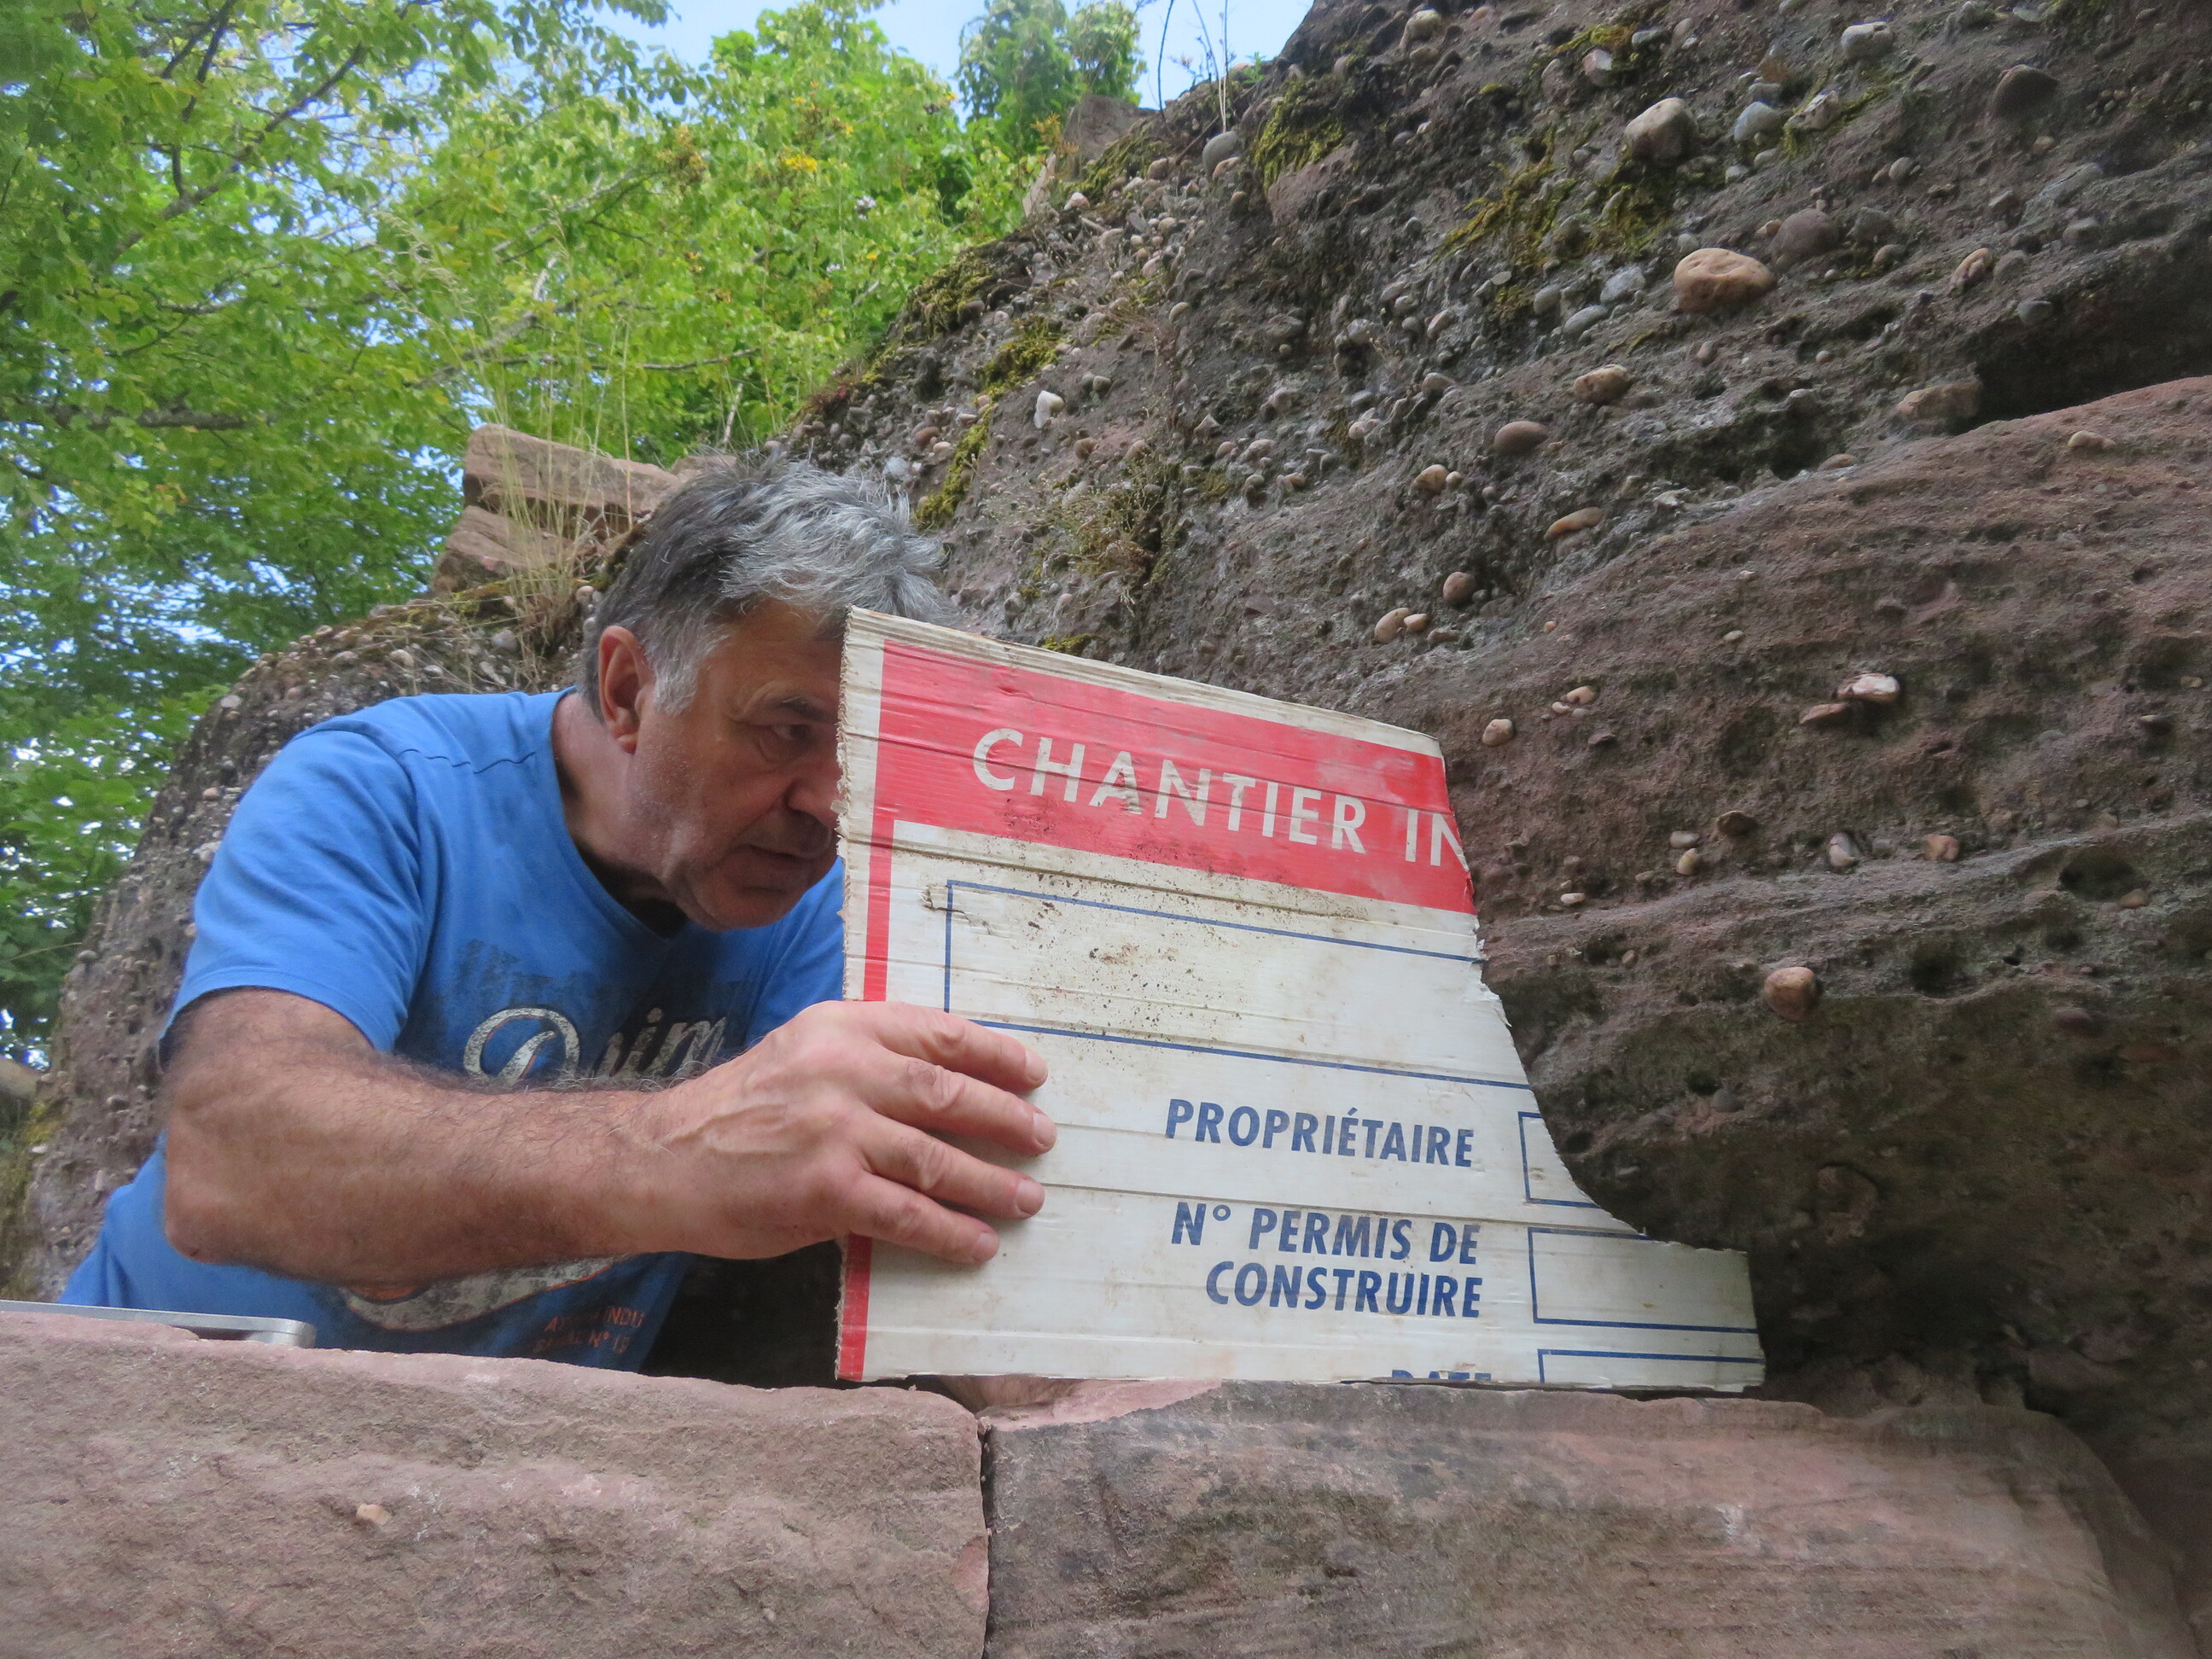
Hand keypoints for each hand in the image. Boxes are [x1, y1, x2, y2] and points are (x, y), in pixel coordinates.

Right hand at [625, 1001, 1053, 1264]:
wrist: (662, 1159)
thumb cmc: (738, 1109)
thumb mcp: (801, 1052)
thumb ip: (867, 1056)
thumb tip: (950, 1081)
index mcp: (842, 1028)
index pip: (939, 1033)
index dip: (996, 1054)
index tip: (1033, 1073)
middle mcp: (843, 1071)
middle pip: (949, 1092)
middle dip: (1006, 1117)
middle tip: (1043, 1139)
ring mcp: (835, 1131)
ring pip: (937, 1157)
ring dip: (991, 1182)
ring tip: (1026, 1198)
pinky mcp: (826, 1191)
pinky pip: (907, 1214)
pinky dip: (951, 1232)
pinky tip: (977, 1244)